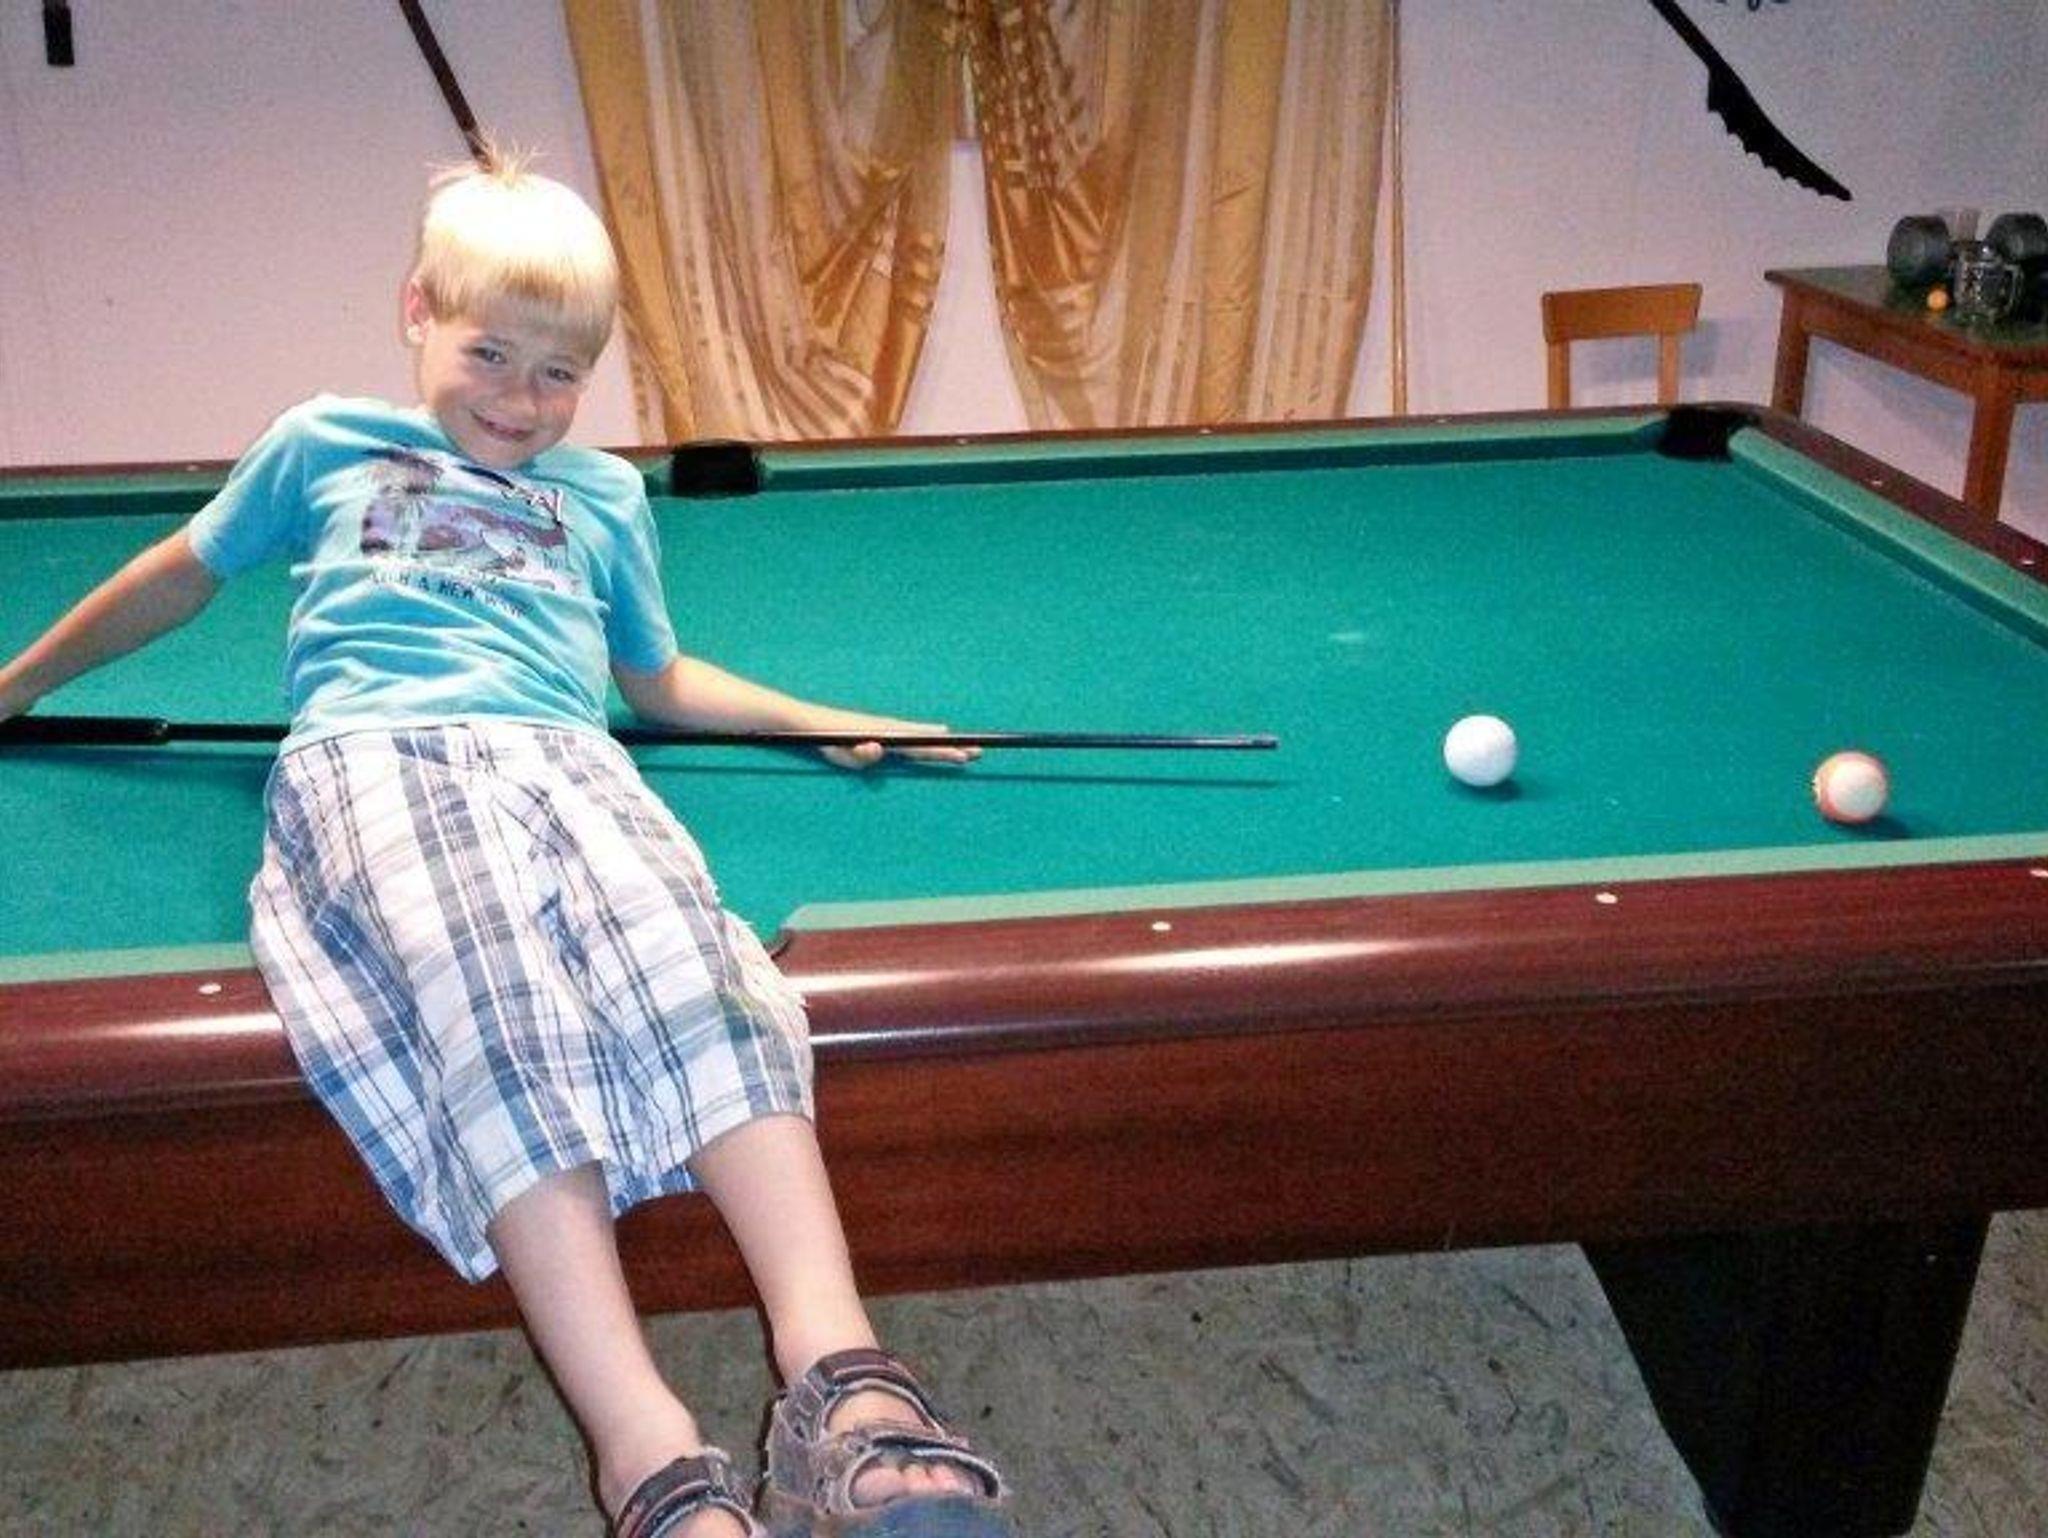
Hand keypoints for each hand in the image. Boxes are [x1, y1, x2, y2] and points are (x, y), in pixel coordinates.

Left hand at [812, 712, 979, 770]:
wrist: (810, 720)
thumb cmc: (824, 740)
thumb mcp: (839, 752)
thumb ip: (859, 753)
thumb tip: (878, 747)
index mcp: (883, 737)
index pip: (919, 747)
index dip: (942, 751)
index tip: (962, 754)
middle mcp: (890, 731)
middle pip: (927, 742)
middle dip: (953, 748)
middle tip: (979, 753)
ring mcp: (886, 730)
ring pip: (921, 738)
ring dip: (943, 743)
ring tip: (964, 746)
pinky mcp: (880, 731)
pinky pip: (910, 736)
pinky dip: (927, 737)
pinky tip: (936, 735)